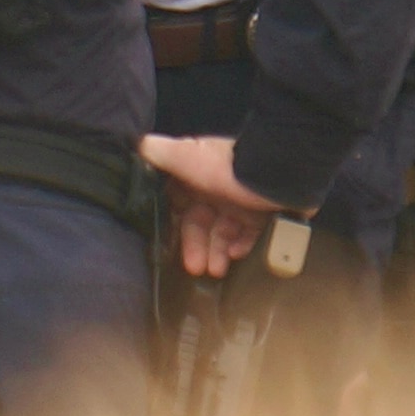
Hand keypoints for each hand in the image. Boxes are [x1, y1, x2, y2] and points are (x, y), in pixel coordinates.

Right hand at [137, 132, 286, 282]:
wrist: (280, 173)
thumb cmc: (229, 167)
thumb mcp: (187, 156)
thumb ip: (159, 154)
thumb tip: (134, 145)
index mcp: (195, 175)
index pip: (178, 206)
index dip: (174, 228)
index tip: (170, 248)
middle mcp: (215, 188)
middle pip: (200, 224)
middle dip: (196, 247)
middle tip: (195, 268)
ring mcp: (239, 202)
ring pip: (222, 232)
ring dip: (217, 252)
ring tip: (216, 270)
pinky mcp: (261, 213)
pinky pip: (248, 235)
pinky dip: (241, 245)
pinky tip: (236, 254)